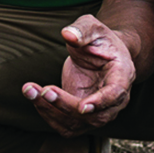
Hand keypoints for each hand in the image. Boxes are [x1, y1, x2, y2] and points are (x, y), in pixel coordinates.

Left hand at [20, 16, 135, 134]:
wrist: (101, 54)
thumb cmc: (100, 40)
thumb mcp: (93, 27)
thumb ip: (82, 29)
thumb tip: (68, 34)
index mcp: (122, 76)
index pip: (115, 95)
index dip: (100, 102)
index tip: (82, 107)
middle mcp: (115, 100)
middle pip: (95, 116)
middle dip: (66, 105)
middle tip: (44, 90)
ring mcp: (99, 111)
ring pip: (77, 125)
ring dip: (51, 111)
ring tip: (30, 90)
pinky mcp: (82, 116)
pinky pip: (65, 125)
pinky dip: (47, 114)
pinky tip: (34, 96)